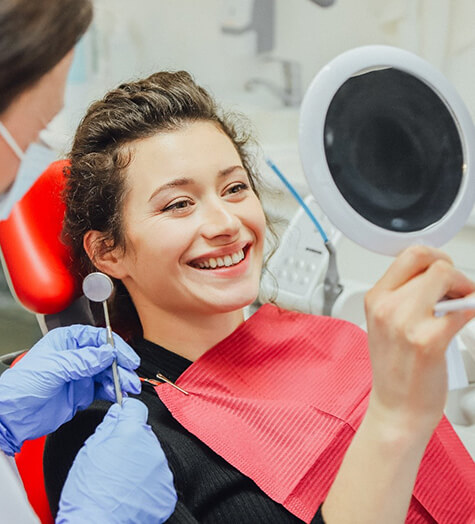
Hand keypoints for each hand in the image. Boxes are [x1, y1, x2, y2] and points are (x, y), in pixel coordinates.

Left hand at [0, 325, 140, 454]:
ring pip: (107, 372)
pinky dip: (113, 390)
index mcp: (66, 341)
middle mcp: (74, 355)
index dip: (114, 346)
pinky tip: (117, 393)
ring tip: (128, 386)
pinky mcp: (82, 392)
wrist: (11, 418)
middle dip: (120, 365)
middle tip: (130, 374)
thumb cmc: (20, 387)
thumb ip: (82, 361)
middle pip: (106, 356)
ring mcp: (79, 374)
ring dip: (119, 379)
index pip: (96, 338)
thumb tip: (106, 353)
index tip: (125, 356)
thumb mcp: (53, 368)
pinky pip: (103, 388)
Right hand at [57, 398, 176, 523]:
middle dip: (132, 441)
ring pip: (151, 457)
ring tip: (120, 481)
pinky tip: (130, 493)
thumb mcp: (89, 450)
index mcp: (132, 433)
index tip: (123, 415)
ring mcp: (162, 471)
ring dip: (140, 463)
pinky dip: (147, 484)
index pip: (137, 409)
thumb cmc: (87, 493)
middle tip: (114, 459)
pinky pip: (158, 479)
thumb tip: (116, 413)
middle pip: (144, 434)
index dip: (127, 411)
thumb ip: (107, 426)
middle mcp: (152, 448)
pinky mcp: (166, 492)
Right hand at [364, 246, 474, 437]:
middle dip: (453, 273)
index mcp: (375, 299)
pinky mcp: (429, 341)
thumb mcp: (386, 325)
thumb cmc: (394, 371)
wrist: (397, 410)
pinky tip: (467, 320)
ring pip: (447, 277)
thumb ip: (404, 296)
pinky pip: (463, 308)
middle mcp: (387, 307)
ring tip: (461, 306)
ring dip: (464, 289)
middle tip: (459, 290)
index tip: (443, 270)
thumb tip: (438, 277)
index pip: (409, 255)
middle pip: (431, 262)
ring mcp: (406, 323)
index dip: (435, 257)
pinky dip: (472, 309)